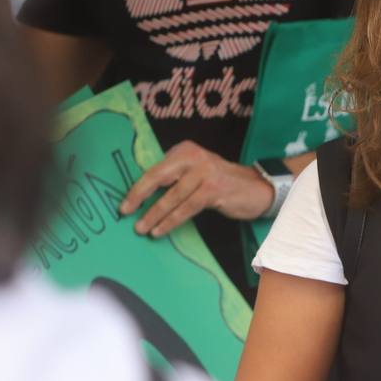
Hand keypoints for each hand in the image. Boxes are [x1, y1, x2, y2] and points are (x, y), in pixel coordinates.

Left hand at [119, 141, 274, 236]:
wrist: (256, 188)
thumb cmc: (220, 183)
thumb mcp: (195, 173)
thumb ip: (174, 177)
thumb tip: (142, 196)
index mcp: (185, 150)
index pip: (155, 169)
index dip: (137, 187)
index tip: (124, 204)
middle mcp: (194, 157)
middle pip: (159, 177)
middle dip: (140, 196)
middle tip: (125, 212)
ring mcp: (205, 172)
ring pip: (172, 196)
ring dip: (155, 214)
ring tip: (142, 228)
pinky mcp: (213, 189)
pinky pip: (186, 208)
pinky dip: (171, 220)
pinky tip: (161, 230)